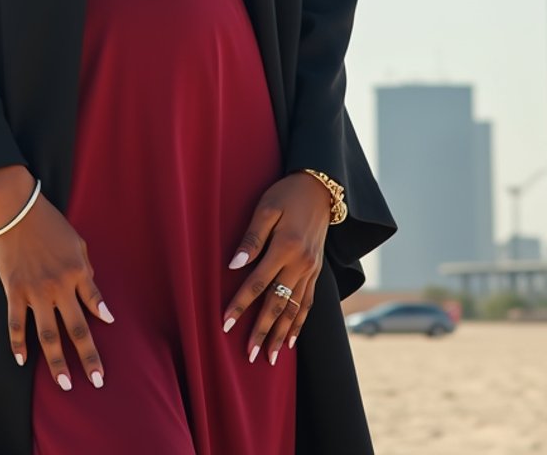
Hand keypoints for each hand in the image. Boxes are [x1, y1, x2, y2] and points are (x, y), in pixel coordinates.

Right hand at [0, 167, 115, 389]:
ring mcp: (35, 291)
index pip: (95, 303)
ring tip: (64, 384)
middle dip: (88, 357)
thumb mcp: (76, 241)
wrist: (15, 208)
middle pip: (76, 329)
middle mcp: (59, 286)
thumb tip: (90, 287)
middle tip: (96, 381)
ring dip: (57, 361)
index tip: (109, 330)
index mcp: (77, 271)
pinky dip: (18, 343)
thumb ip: (84, 267)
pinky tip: (21, 360)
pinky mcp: (14, 291)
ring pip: (48, 334)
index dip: (102, 318)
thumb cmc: (48, 221)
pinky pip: (16, 323)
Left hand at [222, 172, 331, 363]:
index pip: (258, 283)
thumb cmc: (286, 194)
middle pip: (278, 304)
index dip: (240, 305)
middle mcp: (301, 264)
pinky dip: (300, 324)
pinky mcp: (317, 272)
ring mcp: (311, 270)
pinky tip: (292, 340)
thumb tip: (234, 265)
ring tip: (270, 358)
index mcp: (285, 247)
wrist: (320, 188)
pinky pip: (308, 303)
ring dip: (282, 335)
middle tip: (249, 355)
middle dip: (262, 331)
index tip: (225, 324)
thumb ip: (251, 238)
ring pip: (295, 310)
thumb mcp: (266, 208)